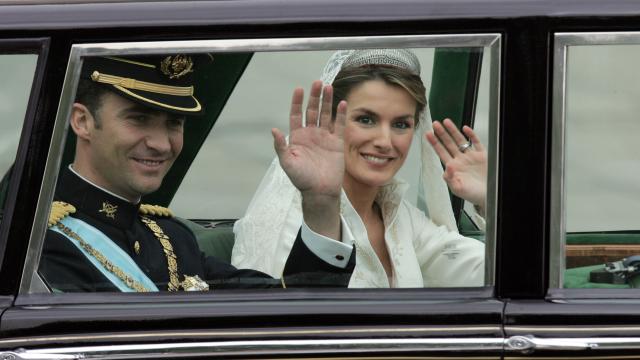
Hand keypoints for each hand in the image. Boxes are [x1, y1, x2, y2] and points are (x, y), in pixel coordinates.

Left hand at [272, 80, 346, 238]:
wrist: (320, 191)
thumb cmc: (301, 179)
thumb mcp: (287, 163)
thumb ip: (281, 146)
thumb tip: (274, 130)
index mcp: (297, 137)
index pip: (296, 114)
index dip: (297, 102)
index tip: (299, 89)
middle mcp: (311, 134)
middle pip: (312, 110)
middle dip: (314, 97)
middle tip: (317, 83)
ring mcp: (324, 137)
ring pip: (325, 115)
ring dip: (327, 101)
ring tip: (329, 87)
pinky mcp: (337, 143)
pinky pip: (339, 125)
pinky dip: (340, 114)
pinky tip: (341, 103)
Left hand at [426, 118, 487, 213]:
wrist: (488, 195)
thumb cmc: (473, 194)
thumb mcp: (458, 189)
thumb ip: (450, 180)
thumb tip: (446, 170)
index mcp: (453, 167)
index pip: (441, 152)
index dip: (434, 143)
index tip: (428, 134)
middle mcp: (461, 160)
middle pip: (448, 143)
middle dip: (441, 133)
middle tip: (434, 124)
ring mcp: (471, 156)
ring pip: (460, 140)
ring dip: (453, 131)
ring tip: (446, 122)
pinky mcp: (482, 155)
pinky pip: (476, 142)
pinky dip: (471, 135)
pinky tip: (466, 128)